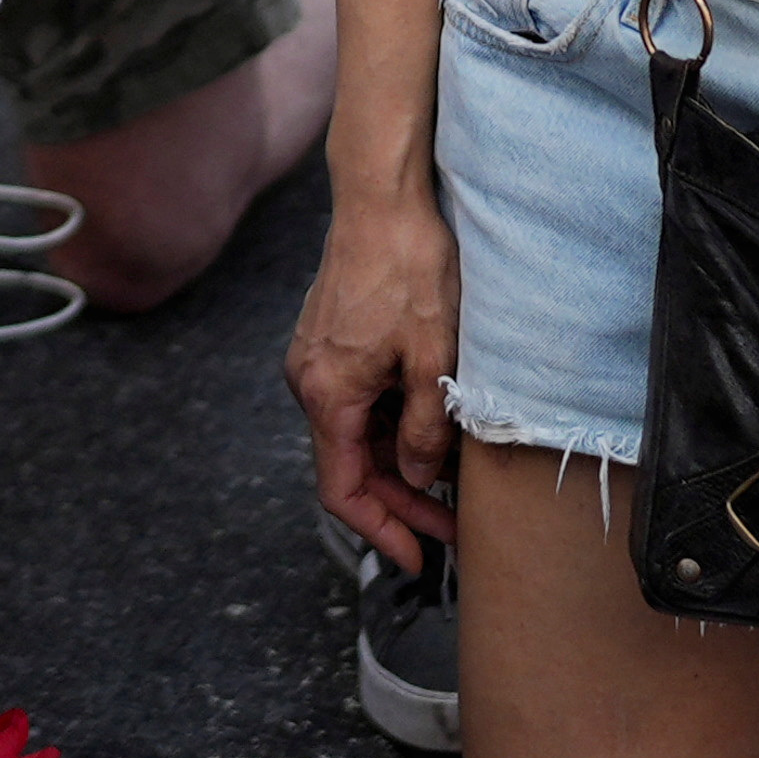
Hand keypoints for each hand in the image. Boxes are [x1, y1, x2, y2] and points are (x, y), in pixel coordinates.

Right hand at [285, 185, 466, 568]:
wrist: (381, 198)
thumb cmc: (409, 268)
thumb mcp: (433, 357)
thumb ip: (424, 428)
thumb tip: (418, 476)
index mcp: (327, 393)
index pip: (341, 490)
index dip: (380, 531)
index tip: (417, 559)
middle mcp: (308, 381)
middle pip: (348, 467)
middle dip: (398, 504)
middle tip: (449, 530)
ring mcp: (315, 360)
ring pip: (352, 436)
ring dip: (395, 464)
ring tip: (450, 483)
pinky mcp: (328, 342)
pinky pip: (354, 404)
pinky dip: (387, 428)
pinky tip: (427, 431)